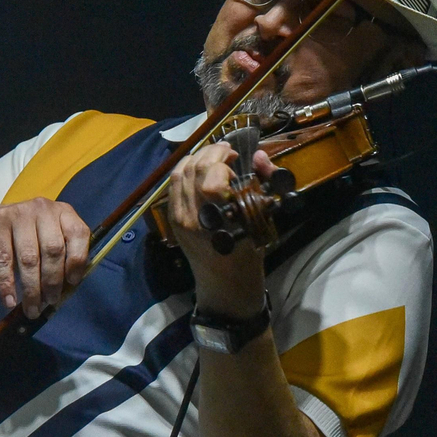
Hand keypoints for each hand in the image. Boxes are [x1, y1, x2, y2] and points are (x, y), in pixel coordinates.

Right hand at [0, 199, 89, 317]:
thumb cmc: (25, 237)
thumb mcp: (47, 238)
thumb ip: (61, 256)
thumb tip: (68, 289)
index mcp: (63, 212)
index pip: (78, 233)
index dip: (77, 261)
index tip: (72, 283)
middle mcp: (43, 208)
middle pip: (53, 249)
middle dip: (52, 281)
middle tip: (50, 302)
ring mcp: (19, 213)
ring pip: (29, 258)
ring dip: (32, 288)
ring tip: (32, 308)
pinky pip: (4, 260)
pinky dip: (7, 284)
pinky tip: (10, 301)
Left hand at [166, 142, 277, 315]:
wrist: (224, 285)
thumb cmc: (249, 254)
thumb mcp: (263, 219)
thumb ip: (264, 182)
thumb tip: (259, 154)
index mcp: (218, 219)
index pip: (210, 177)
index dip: (223, 160)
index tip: (237, 159)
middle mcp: (192, 216)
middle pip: (193, 169)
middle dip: (211, 152)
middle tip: (227, 151)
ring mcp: (178, 217)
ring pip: (179, 173)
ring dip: (197, 157)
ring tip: (214, 156)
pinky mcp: (172, 218)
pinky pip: (174, 185)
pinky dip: (185, 169)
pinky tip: (199, 168)